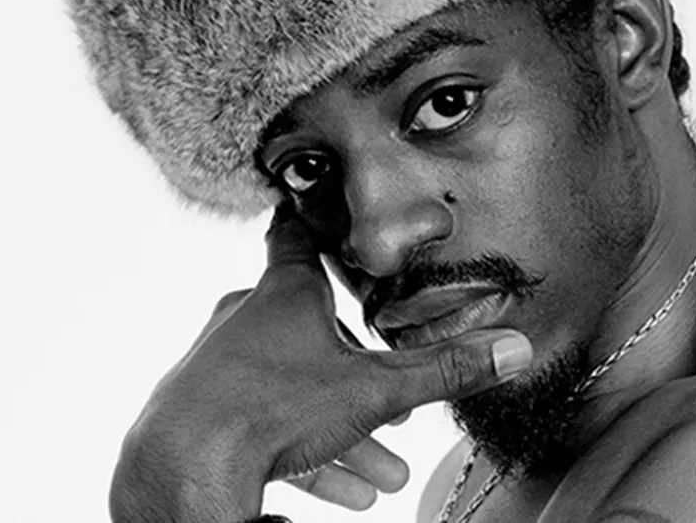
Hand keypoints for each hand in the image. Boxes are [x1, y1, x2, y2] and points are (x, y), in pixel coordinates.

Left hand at [109, 204, 532, 522]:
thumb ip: (444, 372)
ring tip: (382, 471)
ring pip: (296, 391)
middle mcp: (247, 321)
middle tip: (395, 404)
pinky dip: (308, 454)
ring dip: (343, 428)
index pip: (299, 238)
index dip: (313, 223)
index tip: (314, 206)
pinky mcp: (207, 414)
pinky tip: (344, 490)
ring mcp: (222, 368)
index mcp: (285, 294)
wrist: (184, 467)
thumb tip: (511, 351)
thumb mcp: (374, 390)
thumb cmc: (270, 408)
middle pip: (315, 334)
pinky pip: (268, 427)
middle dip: (362, 369)